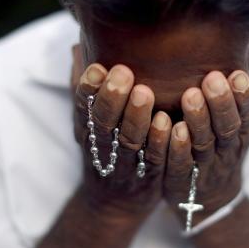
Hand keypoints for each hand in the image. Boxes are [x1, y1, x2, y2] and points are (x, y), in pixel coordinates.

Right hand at [71, 46, 171, 217]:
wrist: (115, 202)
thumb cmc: (107, 149)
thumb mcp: (90, 121)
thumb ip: (88, 88)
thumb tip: (79, 46)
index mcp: (89, 129)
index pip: (83, 107)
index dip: (88, 89)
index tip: (96, 68)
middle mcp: (104, 146)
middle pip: (104, 123)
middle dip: (112, 98)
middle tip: (122, 72)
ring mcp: (127, 163)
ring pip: (130, 140)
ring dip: (136, 117)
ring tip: (146, 93)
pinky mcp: (151, 175)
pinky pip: (155, 159)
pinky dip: (160, 142)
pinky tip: (168, 123)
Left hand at [163, 56, 248, 224]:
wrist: (211, 198)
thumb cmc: (223, 150)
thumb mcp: (240, 124)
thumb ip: (246, 94)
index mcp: (240, 132)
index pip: (247, 113)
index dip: (244, 96)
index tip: (238, 74)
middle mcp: (225, 148)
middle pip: (227, 127)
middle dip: (222, 103)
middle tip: (212, 79)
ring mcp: (204, 165)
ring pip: (203, 143)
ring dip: (198, 120)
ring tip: (190, 96)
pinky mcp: (181, 178)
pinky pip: (180, 163)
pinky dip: (177, 147)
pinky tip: (170, 127)